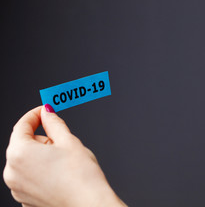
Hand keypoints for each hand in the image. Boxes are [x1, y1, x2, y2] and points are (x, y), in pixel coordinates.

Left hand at [3, 105, 126, 206]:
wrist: (89, 205)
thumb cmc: (81, 176)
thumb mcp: (69, 141)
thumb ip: (54, 122)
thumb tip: (47, 112)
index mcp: (20, 154)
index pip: (22, 125)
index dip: (36, 114)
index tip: (45, 110)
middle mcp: (12, 172)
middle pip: (24, 143)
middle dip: (43, 139)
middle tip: (64, 143)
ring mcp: (17, 188)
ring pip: (27, 161)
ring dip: (43, 155)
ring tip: (64, 162)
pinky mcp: (25, 199)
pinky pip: (30, 176)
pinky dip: (42, 171)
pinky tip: (60, 174)